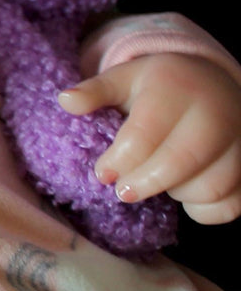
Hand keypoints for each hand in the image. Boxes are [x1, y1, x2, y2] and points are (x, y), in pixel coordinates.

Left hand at [58, 53, 240, 223]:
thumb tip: (67, 101)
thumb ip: (95, 91)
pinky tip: (186, 195)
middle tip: (123, 191)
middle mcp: (213, 113)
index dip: (119, 161)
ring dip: (177, 194)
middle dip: (144, 183)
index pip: (144, 134)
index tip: (103, 173)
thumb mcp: (124, 79)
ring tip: (157, 181)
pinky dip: (206, 211)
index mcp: (174, 89)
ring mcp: (239, 140)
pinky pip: (231, 204)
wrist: (212, 81)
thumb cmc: (158, 87)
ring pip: (210, 186)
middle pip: (180, 162)